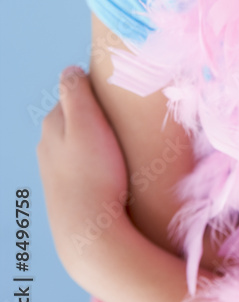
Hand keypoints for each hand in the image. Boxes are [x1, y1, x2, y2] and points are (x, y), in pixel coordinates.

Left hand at [36, 66, 130, 287]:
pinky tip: (113, 169)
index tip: (123, 95)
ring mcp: (56, 169)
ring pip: (80, 141)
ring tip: (123, 145)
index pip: (76, 90)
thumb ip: (76, 92)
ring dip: (99, 138)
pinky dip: (97, 159)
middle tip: (127, 119)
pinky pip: (84, 163)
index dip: (101, 89)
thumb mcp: (86, 123)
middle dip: (99, 113)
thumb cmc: (95, 174)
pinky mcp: (67, 190)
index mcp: (52, 122)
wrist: (90, 232)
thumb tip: (71, 68)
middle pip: (77, 115)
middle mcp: (47, 144)